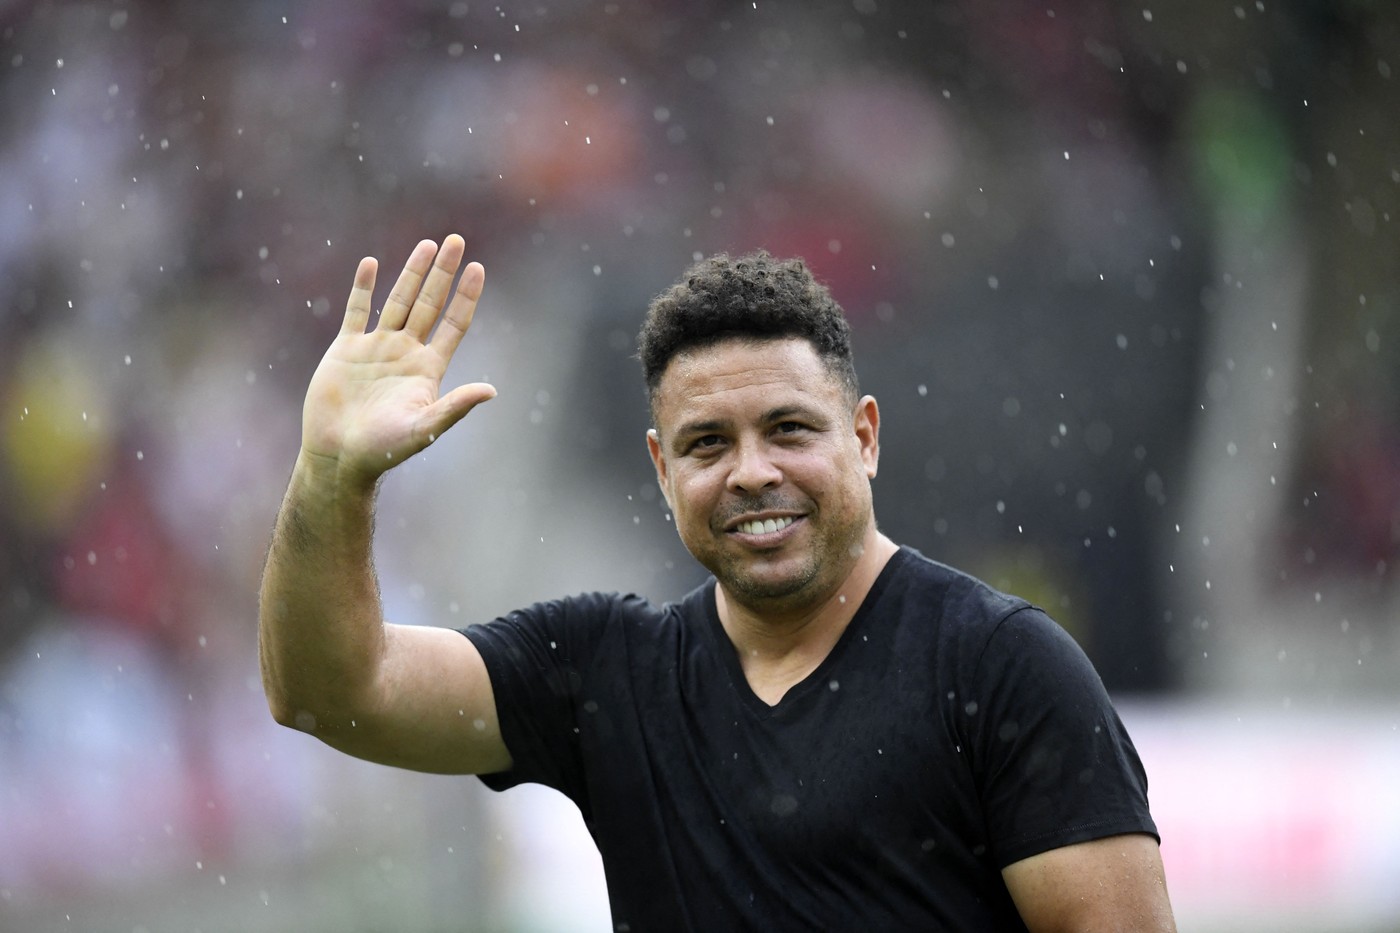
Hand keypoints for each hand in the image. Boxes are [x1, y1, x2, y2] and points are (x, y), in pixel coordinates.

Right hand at [301, 234, 495, 484]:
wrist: (339, 457)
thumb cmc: (384, 449)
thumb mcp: (425, 427)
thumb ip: (455, 407)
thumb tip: (492, 391)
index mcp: (428, 368)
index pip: (453, 324)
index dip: (465, 296)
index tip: (477, 268)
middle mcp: (405, 353)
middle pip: (430, 303)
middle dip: (442, 272)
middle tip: (456, 239)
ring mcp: (376, 349)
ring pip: (398, 301)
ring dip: (412, 273)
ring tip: (427, 244)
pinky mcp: (346, 350)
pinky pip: (357, 312)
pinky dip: (363, 288)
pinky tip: (371, 264)